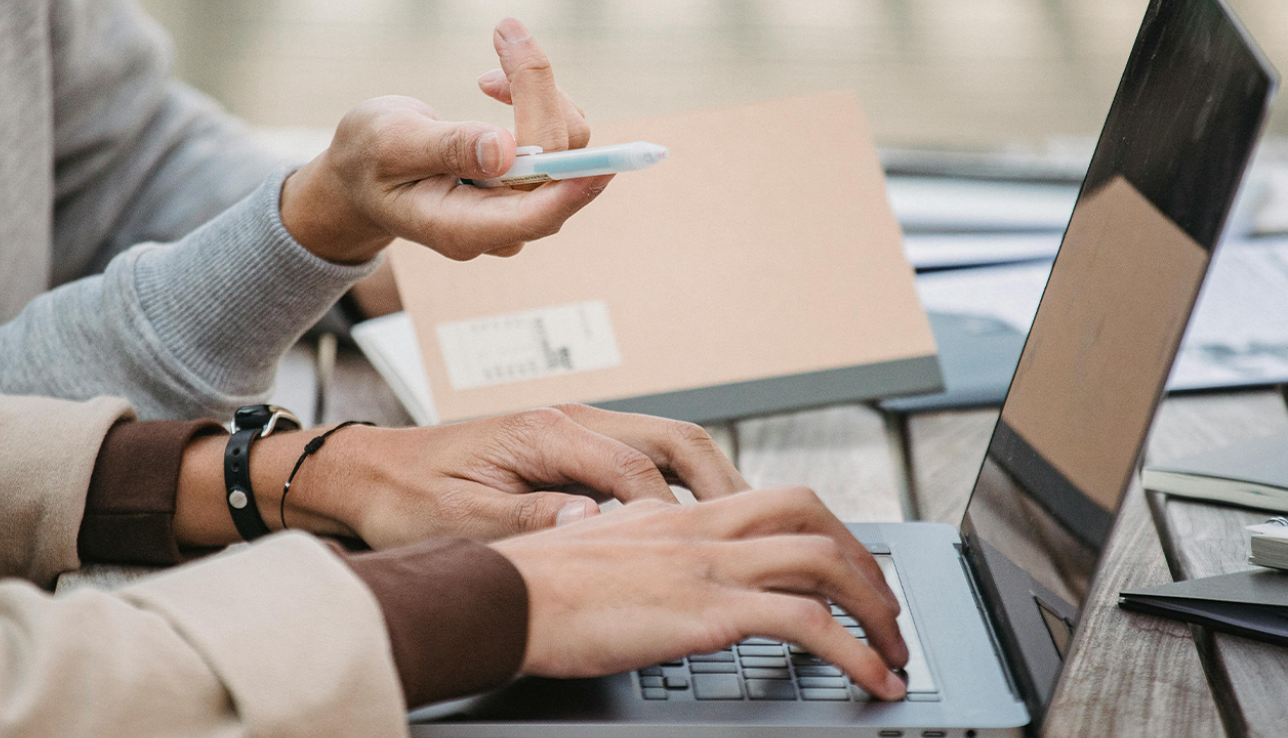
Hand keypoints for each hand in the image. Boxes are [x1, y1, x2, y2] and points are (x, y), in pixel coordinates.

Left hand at [173, 405, 747, 549]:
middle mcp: (570, 420)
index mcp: (547, 432)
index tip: (700, 550)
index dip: (674, 513)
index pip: (638, 468)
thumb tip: (594, 525)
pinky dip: (678, 485)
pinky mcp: (569, 447)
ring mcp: (573, 430)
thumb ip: (531, 520)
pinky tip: (689, 521)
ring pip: (667, 443)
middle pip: (675, 438)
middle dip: (722, 482)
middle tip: (757, 529)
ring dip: (708, 480)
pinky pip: (643, 457)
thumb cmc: (406, 496)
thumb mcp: (462, 519)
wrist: (367, 474)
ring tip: (739, 526)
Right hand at [279, 17, 611, 263]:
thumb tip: (503, 152)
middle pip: (555, 166)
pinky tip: (497, 85)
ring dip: (536, 91)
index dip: (571, 189)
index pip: (533, 215)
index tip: (603, 166)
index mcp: (462, 228)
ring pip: (565, 148)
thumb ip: (446, 148)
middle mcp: (501, 226)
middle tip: (506, 31)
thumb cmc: (368, 160)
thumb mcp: (390, 144)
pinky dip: (536, 99)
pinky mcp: (529, 184)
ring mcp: (518, 207)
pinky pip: (558, 140)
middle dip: (538, 92)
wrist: (363, 175)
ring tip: (490, 62)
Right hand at [490, 488, 910, 700]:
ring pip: (825, 564)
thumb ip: (638, 546)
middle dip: (864, 563)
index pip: (776, 501)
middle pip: (814, 518)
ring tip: (895, 654)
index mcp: (679, 515)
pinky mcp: (708, 612)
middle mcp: (703, 530)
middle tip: (885, 609)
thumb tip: (652, 564)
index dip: (825, 533)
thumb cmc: (533, 584)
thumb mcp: (598, 547)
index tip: (845, 569)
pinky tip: (872, 681)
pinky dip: (855, 652)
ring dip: (876, 610)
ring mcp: (709, 567)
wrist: (501, 598)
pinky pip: (807, 624)